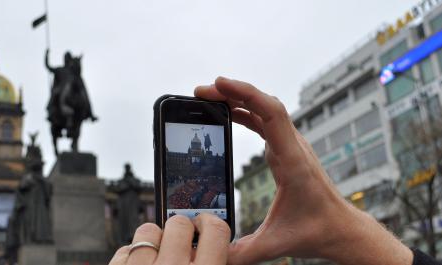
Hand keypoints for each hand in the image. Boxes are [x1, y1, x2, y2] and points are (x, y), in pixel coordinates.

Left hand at [109, 214, 230, 264]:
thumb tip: (218, 245)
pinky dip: (132, 258)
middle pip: (179, 224)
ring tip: (156, 262)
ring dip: (154, 243)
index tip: (205, 225)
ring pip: (148, 231)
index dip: (210, 224)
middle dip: (180, 232)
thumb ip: (213, 263)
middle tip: (179, 248)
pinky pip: (124, 249)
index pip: (215, 230)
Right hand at [195, 77, 412, 264]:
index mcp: (292, 160)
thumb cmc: (316, 231)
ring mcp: (291, 145)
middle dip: (232, 92)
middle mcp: (293, 146)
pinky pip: (266, 121)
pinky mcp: (288, 150)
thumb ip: (243, 251)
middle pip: (264, 103)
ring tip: (209, 98)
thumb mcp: (277, 244)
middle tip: (201, 92)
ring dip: (238, 100)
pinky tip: (230, 114)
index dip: (245, 94)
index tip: (219, 84)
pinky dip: (246, 112)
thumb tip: (213, 255)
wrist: (341, 228)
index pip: (271, 113)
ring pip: (265, 109)